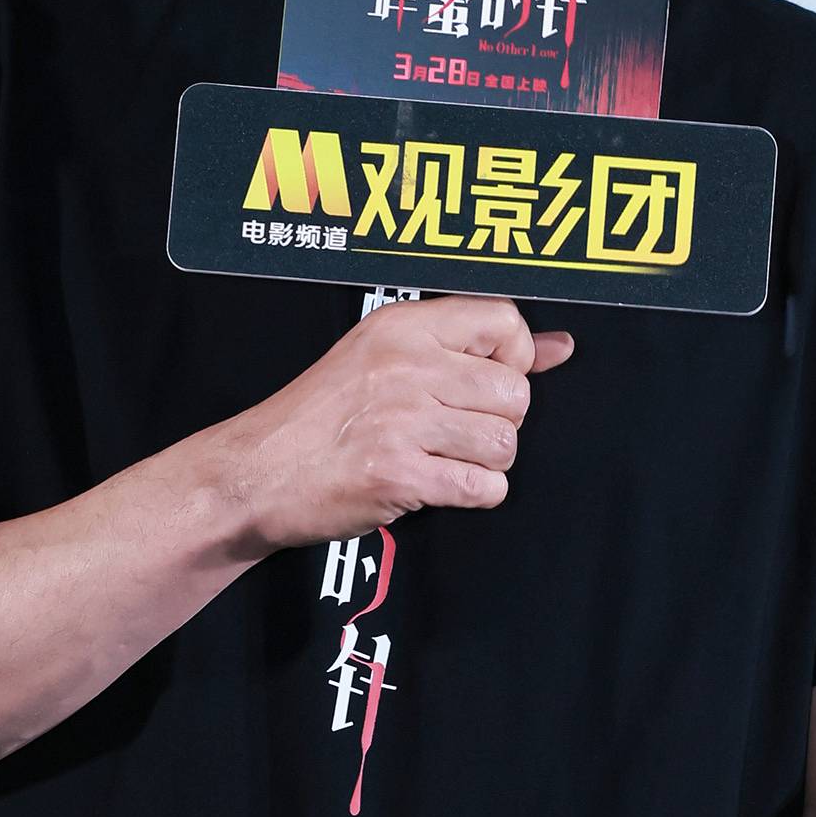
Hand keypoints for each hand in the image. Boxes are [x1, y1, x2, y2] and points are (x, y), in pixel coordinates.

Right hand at [213, 293, 573, 552]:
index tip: (484, 382)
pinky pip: (484, 487)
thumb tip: (560, 347)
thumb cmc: (319, 419)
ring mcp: (402, 421)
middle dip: (498, 423)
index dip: (514, 359)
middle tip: (455, 432)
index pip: (505, 322)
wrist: (254, 474)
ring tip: (441, 459)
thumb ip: (475, 348)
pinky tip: (436, 485)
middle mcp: (405, 367)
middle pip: (516, 394)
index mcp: (402, 327)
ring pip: (505, 444)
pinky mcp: (400, 475)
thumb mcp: (385, 358)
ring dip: (483, 463)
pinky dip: (472, 494)